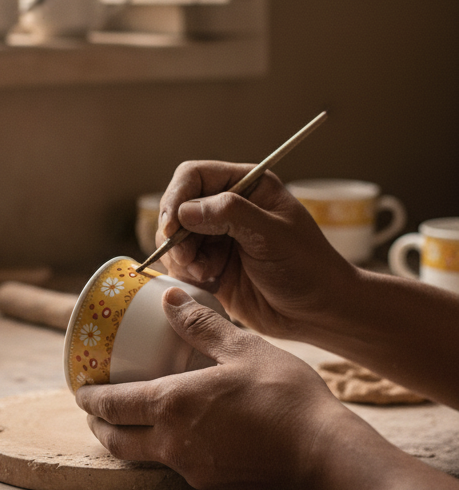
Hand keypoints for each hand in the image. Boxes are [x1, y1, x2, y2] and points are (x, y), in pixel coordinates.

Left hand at [76, 288, 368, 489]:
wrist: (327, 458)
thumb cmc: (285, 398)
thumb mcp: (244, 349)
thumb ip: (202, 325)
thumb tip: (170, 299)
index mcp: (172, 405)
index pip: (112, 405)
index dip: (90, 398)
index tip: (81, 391)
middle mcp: (173, 445)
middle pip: (118, 443)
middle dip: (100, 426)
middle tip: (96, 412)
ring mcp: (194, 472)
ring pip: (150, 458)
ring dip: (136, 442)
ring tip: (141, 423)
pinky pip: (186, 470)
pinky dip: (177, 453)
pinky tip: (195, 439)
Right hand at [155, 161, 355, 339]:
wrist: (318, 313)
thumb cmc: (308, 268)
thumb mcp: (273, 236)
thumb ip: (230, 215)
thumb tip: (185, 210)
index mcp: (248, 186)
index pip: (195, 176)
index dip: (176, 197)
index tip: (172, 228)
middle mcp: (229, 208)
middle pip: (178, 207)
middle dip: (176, 234)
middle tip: (188, 258)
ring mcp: (219, 237)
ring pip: (175, 238)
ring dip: (181, 256)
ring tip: (205, 273)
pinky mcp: (212, 266)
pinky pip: (181, 264)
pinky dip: (186, 274)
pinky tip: (209, 282)